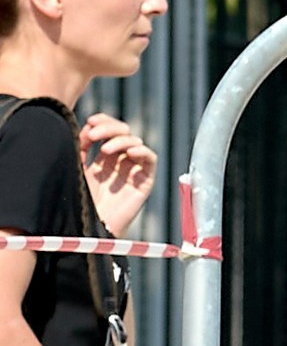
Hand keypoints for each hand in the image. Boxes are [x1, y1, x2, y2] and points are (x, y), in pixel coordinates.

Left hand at [79, 115, 156, 236]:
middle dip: (108, 129)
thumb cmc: (82, 199)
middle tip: (93, 135)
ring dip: (120, 140)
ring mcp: (133, 170)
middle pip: (123, 131)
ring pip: (135, 141)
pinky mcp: (145, 181)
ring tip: (104, 150)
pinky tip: (129, 153)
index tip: (89, 122)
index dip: (103, 121)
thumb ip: (81, 146)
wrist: (92, 224)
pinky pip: (150, 159)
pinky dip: (142, 151)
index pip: (109, 130)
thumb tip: (87, 126)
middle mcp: (120, 161)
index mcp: (105, 158)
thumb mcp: (77, 166)